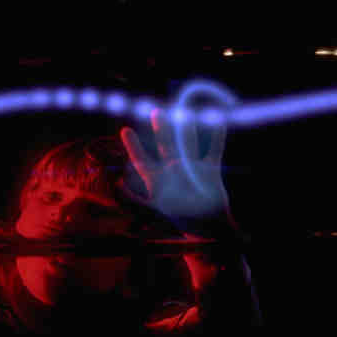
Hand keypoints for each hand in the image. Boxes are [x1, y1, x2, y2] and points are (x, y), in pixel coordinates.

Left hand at [120, 108, 229, 222]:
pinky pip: (214, 149)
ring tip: (185, 112)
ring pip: (188, 143)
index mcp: (157, 178)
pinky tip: (219, 121)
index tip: (125, 130)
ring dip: (187, 129)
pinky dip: (218, 136)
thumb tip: (117, 183)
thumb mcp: (155, 208)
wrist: (206, 225)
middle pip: (165, 144)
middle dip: (161, 129)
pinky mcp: (210, 169)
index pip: (141, 159)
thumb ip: (136, 198)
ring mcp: (191, 167)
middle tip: (156, 111)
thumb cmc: (179, 218)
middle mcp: (172, 169)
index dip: (133, 146)